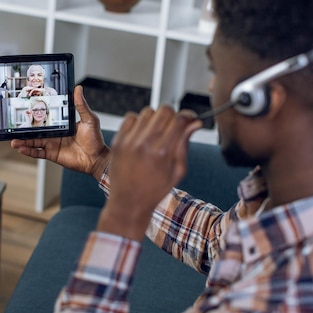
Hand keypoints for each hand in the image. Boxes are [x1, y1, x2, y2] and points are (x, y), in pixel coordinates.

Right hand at [11, 85, 110, 177]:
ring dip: (23, 141)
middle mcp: (54, 133)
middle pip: (36, 130)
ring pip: (33, 142)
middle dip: (24, 129)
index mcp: (61, 123)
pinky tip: (21, 148)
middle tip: (14, 125)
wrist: (96, 158)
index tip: (25, 109)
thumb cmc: (95, 139)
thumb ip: (81, 105)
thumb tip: (78, 89)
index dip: (35, 114)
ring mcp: (52, 144)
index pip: (45, 117)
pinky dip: (29, 151)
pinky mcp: (52, 154)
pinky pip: (38, 153)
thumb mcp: (89, 119)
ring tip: (13, 140)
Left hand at [97, 106, 201, 240]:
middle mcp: (145, 144)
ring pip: (147, 111)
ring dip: (155, 118)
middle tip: (173, 126)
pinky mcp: (118, 141)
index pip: (179, 119)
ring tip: (156, 133)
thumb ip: (185, 143)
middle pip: (164, 110)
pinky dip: (138, 122)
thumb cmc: (155, 190)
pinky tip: (142, 134)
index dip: (188, 116)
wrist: (128, 202)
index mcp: (163, 152)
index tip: (190, 119)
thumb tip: (195, 123)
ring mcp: (129, 141)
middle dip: (173, 115)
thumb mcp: (177, 170)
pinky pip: (131, 117)